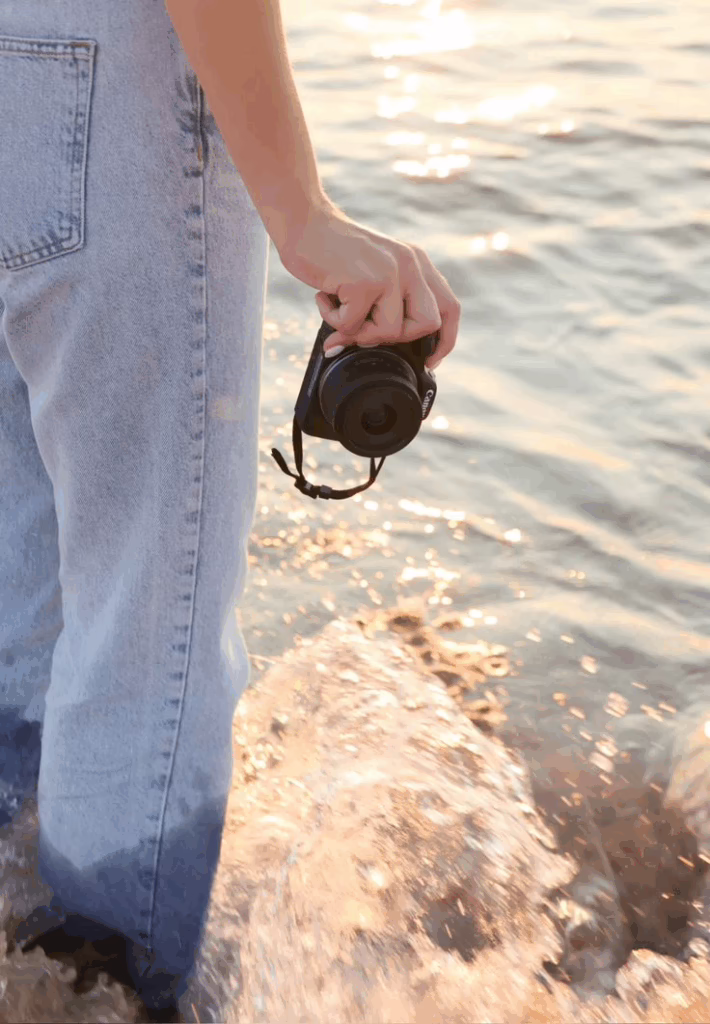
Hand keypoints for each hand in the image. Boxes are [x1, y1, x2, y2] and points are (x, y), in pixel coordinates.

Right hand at [278, 202, 460, 369]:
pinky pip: (353, 326)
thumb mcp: (373, 273)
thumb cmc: (333, 253)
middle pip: (427, 324)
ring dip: (359, 332)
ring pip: (389, 332)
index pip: (449, 308)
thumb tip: (373, 347)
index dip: (444, 340)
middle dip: (397, 337)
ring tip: (339, 309)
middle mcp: (411, 265)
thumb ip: (387, 303)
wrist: (303, 222)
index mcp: (418, 263)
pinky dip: (333, 319)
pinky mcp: (365, 282)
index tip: (429, 360)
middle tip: (368, 327)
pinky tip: (324, 297)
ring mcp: (390, 273)